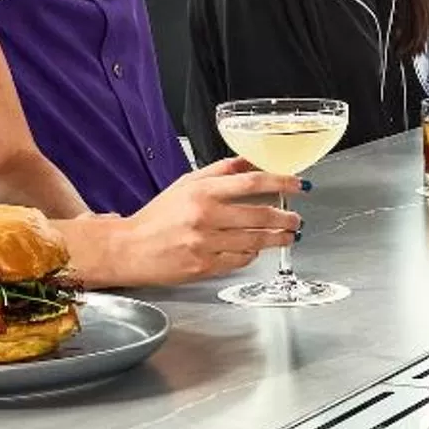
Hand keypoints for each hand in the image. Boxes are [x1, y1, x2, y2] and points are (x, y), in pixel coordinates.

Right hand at [85, 157, 300, 284]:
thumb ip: (220, 171)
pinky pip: (239, 260)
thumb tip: (250, 161)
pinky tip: (256, 249)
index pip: (251, 182)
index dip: (280, 182)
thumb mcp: (186, 183)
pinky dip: (252, 254)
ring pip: (254, 241)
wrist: (130, 248)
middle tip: (296, 218)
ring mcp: (205, 244)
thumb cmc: (157, 216)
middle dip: (285, 217)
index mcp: (202, 192)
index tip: (298, 184)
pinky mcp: (204, 267)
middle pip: (259, 215)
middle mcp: (205, 217)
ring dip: (277, 239)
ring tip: (288, 235)